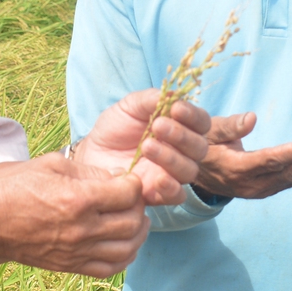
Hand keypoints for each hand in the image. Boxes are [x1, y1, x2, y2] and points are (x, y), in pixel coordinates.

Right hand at [0, 156, 149, 277]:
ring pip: (128, 248)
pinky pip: (110, 268)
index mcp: (78, 199)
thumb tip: (116, 177)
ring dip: (138, 233)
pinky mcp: (70, 266)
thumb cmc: (11, 187)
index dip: (133, 183)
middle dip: (138, 206)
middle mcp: (82, 229)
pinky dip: (125, 257)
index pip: (128, 193)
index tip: (126, 179)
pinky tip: (124, 243)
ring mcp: (77, 252)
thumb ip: (87, 170)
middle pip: (132, 221)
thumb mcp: (49, 164)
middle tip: (132, 198)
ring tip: (135, 220)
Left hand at [71, 90, 212, 206]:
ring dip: (172, 158)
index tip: (176, 108)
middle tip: (157, 126)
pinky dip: (171, 187)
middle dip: (181, 135)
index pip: (201, 122)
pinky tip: (158, 178)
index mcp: (180, 127)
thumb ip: (151, 99)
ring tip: (147, 147)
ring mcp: (171, 174)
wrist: (90, 153)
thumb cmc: (114, 128)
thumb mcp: (129, 107)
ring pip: (189, 171)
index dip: (193, 116)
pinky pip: (176, 196)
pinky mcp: (158, 194)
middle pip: (200, 148)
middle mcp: (182, 151)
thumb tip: (174, 94)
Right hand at [192, 113, 291, 199]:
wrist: (188, 172)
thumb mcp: (206, 131)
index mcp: (236, 168)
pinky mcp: (261, 190)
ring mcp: (256, 190)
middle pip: (289, 171)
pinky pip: (287, 181)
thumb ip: (229, 126)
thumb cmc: (198, 144)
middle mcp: (249, 184)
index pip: (273, 160)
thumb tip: (252, 117)